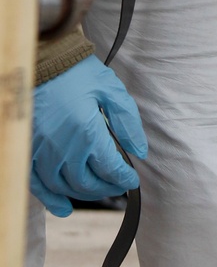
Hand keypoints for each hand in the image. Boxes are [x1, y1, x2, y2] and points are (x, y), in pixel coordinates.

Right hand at [30, 55, 147, 215]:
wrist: (42, 59)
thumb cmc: (77, 72)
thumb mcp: (112, 91)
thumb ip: (128, 123)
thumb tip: (140, 151)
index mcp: (87, 132)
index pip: (111, 169)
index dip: (125, 179)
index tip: (132, 180)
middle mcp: (63, 147)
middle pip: (88, 183)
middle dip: (107, 188)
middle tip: (117, 185)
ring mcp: (40, 151)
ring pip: (64, 187)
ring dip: (84, 194)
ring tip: (97, 190)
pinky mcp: (25, 150)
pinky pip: (36, 183)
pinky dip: (50, 199)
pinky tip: (63, 207)